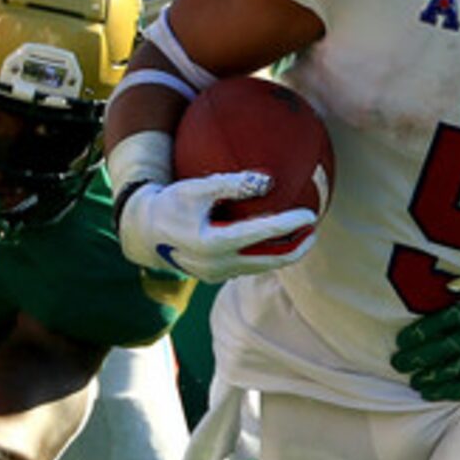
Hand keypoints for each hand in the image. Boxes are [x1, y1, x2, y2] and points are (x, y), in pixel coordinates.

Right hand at [115, 173, 318, 279]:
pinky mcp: (217, 277)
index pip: (261, 234)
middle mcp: (217, 264)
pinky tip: (278, 242)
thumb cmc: (172, 203)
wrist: (145, 232)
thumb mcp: (197, 188)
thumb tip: (269, 181)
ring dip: (284, 254)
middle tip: (314, 231)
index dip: (288, 225)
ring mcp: (217, 275)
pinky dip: (267, 255)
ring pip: (261, 266)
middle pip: (269, 260)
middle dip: (296, 248)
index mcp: (212, 242)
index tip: (310, 214)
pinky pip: (249, 266)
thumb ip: (232, 184)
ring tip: (303, 237)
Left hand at [390, 269, 459, 400]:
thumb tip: (450, 287)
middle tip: (397, 363)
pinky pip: (459, 388)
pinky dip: (441, 391)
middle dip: (412, 358)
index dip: (414, 335)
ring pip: (442, 371)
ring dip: (423, 377)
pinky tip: (429, 393)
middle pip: (432, 350)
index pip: (433, 325)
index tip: (402, 341)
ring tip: (413, 380)